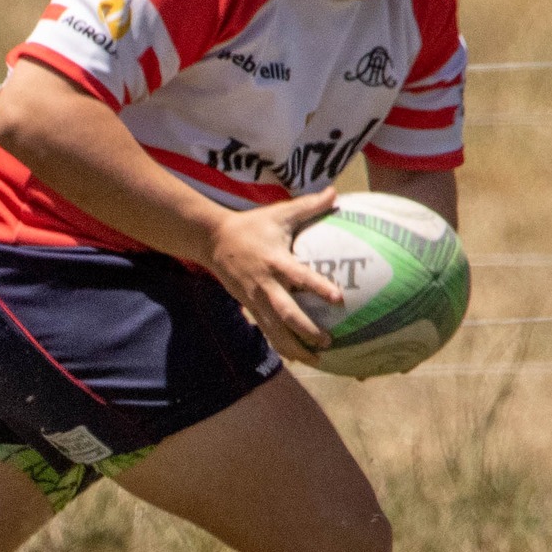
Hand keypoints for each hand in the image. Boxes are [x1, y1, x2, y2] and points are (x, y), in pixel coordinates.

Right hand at [205, 188, 343, 365]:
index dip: (318, 287)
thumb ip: (309, 206)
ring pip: (275, 330)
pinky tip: (297, 358)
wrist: (213, 240)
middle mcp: (265, 284)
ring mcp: (255, 299)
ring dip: (295, 347)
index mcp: (275, 261)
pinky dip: (281, 345)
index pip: (299, 276)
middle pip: (286, 314)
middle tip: (329, 341)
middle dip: (307, 331)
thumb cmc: (252, 225)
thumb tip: (336, 192)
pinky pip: (267, 331)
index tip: (338, 298)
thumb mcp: (279, 213)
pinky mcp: (249, 308)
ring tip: (317, 360)